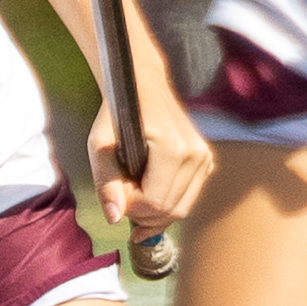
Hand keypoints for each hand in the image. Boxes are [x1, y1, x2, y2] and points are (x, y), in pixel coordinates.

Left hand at [94, 74, 206, 271]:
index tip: (116, 188)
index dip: (130, 206)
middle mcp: (195, 154)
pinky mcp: (206, 162)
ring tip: (134, 192)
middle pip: (169, 210)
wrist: (144, 88)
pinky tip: (149, 194)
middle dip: (142, 212)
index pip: (154, 202)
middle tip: (122, 191)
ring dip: (154, 212)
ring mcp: (205, 158)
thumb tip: (114, 217)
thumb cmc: (118, 114)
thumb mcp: (100, 145)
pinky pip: (187, 200)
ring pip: (181, 210)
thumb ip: (106, 182)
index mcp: (172, 148)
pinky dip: (167, 205)